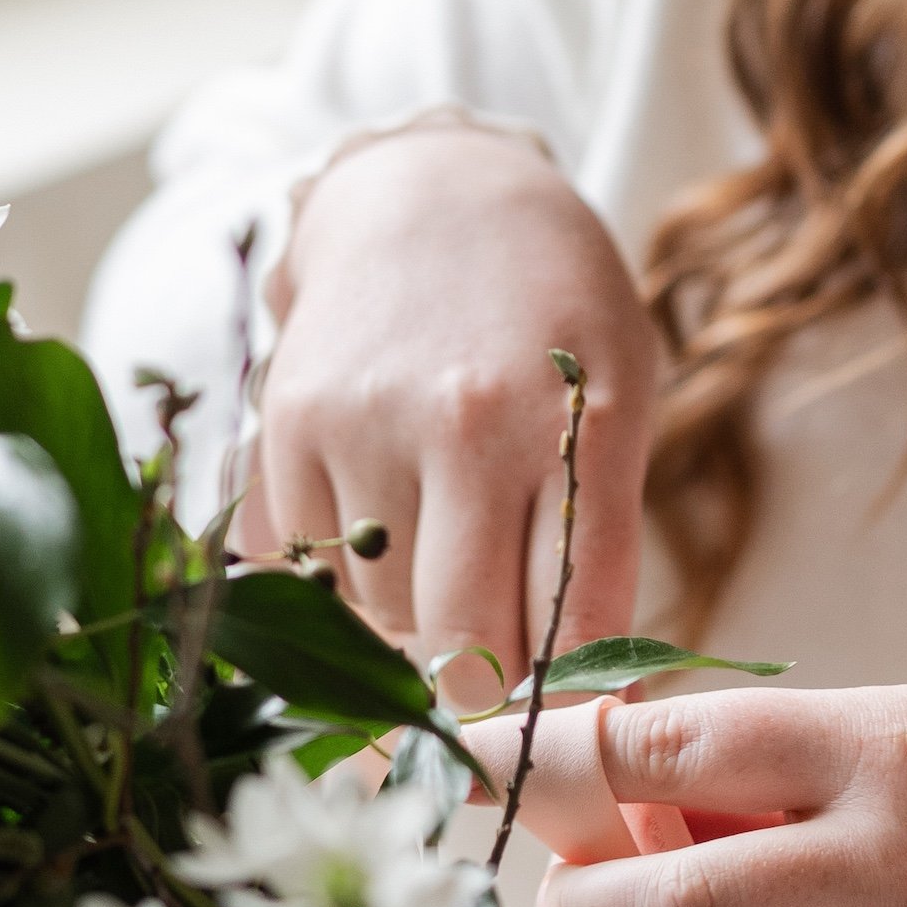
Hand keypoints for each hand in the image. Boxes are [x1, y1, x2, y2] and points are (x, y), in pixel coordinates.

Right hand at [249, 128, 656, 698]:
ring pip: (382, 617)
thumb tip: (580, 697)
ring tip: (440, 544)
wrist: (433, 195)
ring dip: (412, 617)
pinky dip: (341, 575)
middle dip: (486, 681)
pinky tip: (377, 516)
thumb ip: (602, 538)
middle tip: (497, 657)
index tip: (565, 711)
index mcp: (580, 422)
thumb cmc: (551, 313)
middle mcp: (468, 424)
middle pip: (468, 644)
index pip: (577, 622)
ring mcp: (366, 424)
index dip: (572, 697)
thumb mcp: (621, 396)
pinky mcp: (285, 424)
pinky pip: (307, 568)